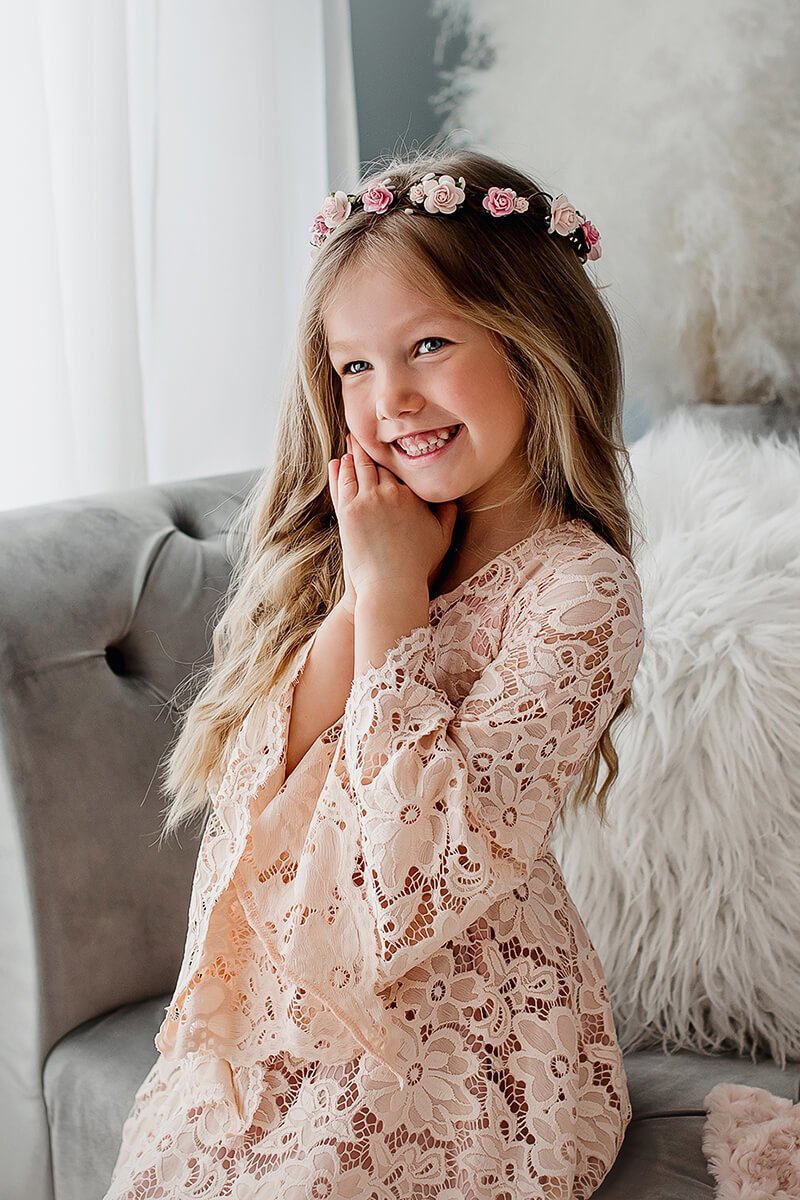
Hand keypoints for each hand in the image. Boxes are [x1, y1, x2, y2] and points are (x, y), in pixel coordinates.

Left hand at [329, 430, 458, 598]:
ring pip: (358, 469)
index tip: (388, 442)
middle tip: (363, 432)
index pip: (399, 467)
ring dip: (353, 454)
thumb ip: (448, 514)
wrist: (390, 586)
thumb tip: (451, 498)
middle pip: (377, 463)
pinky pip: (343, 484)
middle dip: (370, 447)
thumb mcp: (441, 539)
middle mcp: (390, 493)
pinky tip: (338, 463)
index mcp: (412, 495)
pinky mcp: (349, 512)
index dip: (391, 454)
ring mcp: (367, 501)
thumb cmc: (417, 566)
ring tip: (350, 441)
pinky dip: (340, 471)